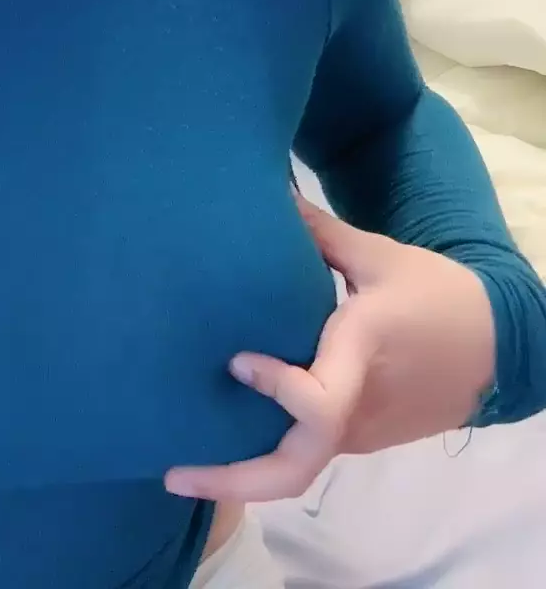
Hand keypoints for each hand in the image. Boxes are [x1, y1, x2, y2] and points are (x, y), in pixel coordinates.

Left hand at [164, 194, 496, 503]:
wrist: (498, 349)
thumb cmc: (439, 297)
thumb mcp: (381, 256)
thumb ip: (320, 232)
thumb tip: (269, 191)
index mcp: (361, 360)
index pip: (316, 404)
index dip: (275, 389)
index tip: (236, 360)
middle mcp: (355, 411)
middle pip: (294, 470)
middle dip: (232, 479)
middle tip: (172, 471)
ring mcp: (358, 433)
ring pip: (296, 466)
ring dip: (242, 469)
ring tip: (184, 452)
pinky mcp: (361, 436)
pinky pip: (308, 451)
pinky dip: (267, 446)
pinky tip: (231, 423)